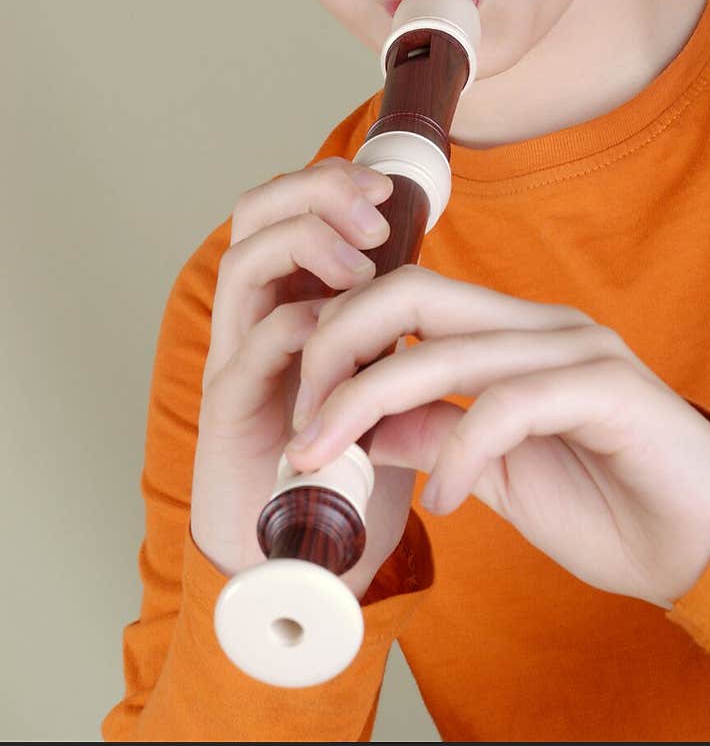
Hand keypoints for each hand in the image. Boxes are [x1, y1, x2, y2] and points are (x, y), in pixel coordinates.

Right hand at [190, 158, 413, 595]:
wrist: (298, 565)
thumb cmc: (346, 473)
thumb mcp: (379, 387)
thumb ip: (393, 339)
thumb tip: (444, 289)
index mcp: (287, 303)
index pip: (290, 208)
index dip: (330, 181)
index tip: (389, 187)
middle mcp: (253, 320)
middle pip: (255, 213)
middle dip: (314, 190)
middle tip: (373, 204)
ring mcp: (236, 361)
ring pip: (244, 262)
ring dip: (306, 243)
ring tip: (360, 260)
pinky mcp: (229, 412)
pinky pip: (252, 346)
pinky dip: (298, 325)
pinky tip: (338, 330)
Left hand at [287, 266, 709, 607]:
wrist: (705, 544)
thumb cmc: (607, 504)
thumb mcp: (493, 471)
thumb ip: (433, 434)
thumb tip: (363, 426)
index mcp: (512, 334)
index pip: (405, 296)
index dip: (339, 337)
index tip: (298, 405)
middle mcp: (542, 326)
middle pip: (412, 293)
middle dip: (336, 349)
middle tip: (298, 426)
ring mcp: (578, 350)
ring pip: (448, 348)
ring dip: (369, 405)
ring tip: (330, 462)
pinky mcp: (609, 389)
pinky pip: (509, 406)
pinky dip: (460, 454)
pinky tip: (443, 501)